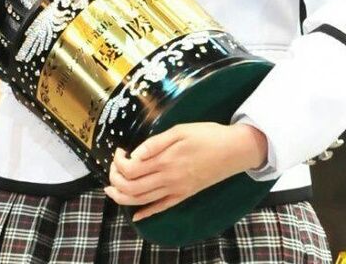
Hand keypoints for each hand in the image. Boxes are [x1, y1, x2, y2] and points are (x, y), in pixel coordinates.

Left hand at [104, 122, 267, 220]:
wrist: (234, 151)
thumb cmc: (207, 135)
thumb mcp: (180, 130)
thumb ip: (155, 143)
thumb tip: (134, 154)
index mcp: (165, 160)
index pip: (131, 169)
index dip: (118, 162)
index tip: (119, 151)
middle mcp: (168, 179)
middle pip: (131, 187)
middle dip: (115, 179)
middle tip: (113, 167)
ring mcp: (176, 190)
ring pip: (142, 201)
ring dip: (122, 197)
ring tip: (111, 188)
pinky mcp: (184, 195)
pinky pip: (161, 208)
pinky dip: (145, 213)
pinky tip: (136, 215)